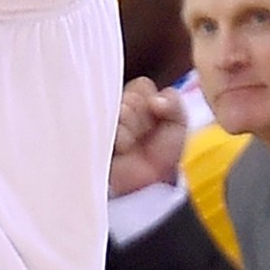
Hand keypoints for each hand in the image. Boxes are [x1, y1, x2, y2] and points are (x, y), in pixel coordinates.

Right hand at [112, 74, 188, 195]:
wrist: (149, 184)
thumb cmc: (160, 154)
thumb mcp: (178, 123)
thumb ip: (173, 101)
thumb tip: (155, 100)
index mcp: (135, 98)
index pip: (141, 85)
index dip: (152, 103)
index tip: (156, 121)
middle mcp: (116, 106)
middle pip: (130, 97)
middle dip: (143, 120)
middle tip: (143, 137)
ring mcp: (102, 120)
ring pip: (120, 110)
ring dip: (131, 131)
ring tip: (131, 146)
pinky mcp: (91, 134)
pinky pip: (106, 124)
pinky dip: (120, 138)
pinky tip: (122, 150)